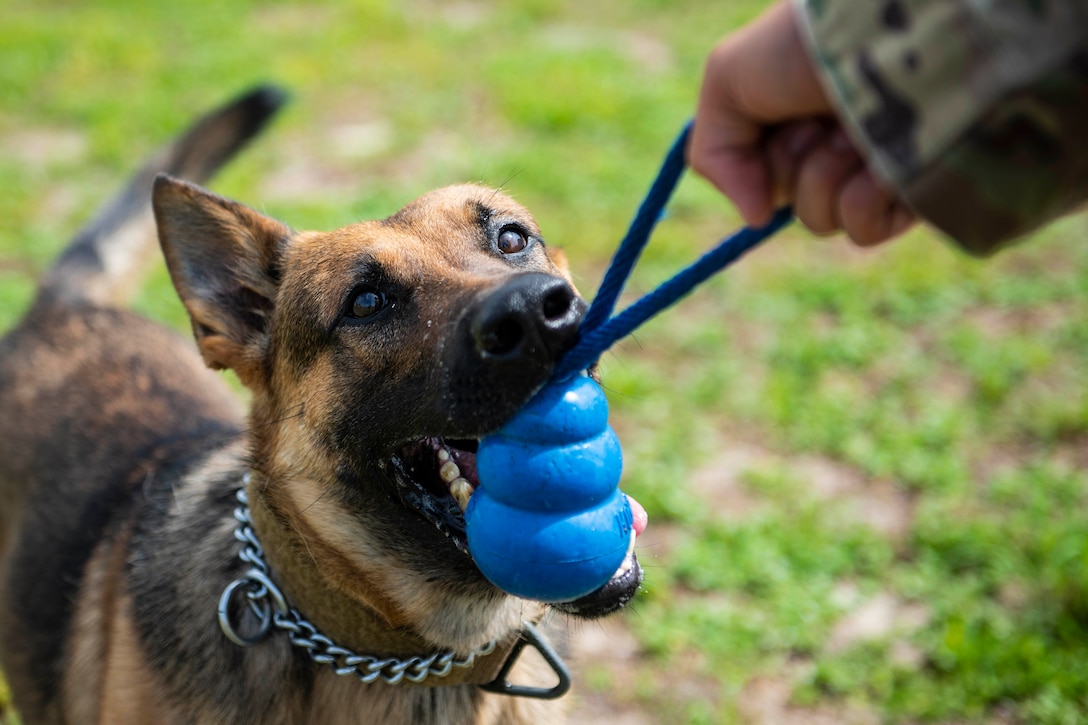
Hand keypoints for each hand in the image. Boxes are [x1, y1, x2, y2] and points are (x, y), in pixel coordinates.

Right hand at [688, 1, 914, 245]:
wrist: (874, 31)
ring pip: (821, 221)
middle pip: (789, 202)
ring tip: (851, 129)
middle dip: (790, 163)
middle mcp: (841, 142)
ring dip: (824, 175)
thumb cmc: (801, 45)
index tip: (772, 115)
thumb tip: (757, 219)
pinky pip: (863, 232)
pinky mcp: (914, 191)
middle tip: (814, 119)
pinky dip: (861, 199)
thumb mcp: (727, 82)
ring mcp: (878, 169)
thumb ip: (714, 155)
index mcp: (802, 117)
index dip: (760, 158)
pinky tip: (879, 159)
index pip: (764, 176)